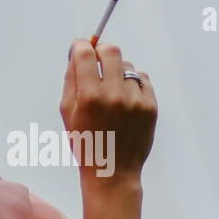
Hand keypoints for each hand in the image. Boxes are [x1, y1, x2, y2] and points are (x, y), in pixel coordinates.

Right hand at [60, 38, 156, 183]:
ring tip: (112, 93)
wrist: (112, 172)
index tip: (80, 48)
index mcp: (89, 97)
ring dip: (118, 72)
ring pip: (127, 66)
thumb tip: (77, 51)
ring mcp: (135, 100)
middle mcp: (114, 95)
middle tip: (98, 60)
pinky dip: (133, 84)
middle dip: (101, 51)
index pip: (85, 53)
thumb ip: (71, 79)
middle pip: (111, 51)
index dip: (80, 46)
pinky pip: (142, 80)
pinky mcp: (150, 106)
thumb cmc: (86, 142)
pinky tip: (126, 101)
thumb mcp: (68, 112)